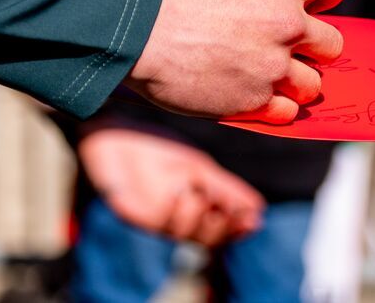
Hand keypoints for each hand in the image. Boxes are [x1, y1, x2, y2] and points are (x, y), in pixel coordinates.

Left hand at [78, 122, 263, 247]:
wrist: (116, 134)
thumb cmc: (156, 147)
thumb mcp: (198, 167)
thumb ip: (226, 190)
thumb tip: (257, 210)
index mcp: (196, 205)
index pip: (223, 228)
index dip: (238, 229)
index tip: (253, 220)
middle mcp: (178, 216)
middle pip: (208, 240)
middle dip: (223, 229)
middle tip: (228, 212)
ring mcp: (157, 217)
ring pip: (187, 234)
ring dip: (200, 216)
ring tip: (201, 194)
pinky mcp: (136, 215)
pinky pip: (163, 223)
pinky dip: (178, 209)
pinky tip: (181, 192)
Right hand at [125, 0, 355, 121]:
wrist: (137, 28)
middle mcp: (287, 26)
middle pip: (334, 43)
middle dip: (314, 46)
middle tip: (287, 45)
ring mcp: (273, 67)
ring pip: (313, 84)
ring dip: (295, 81)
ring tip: (263, 73)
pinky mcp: (254, 101)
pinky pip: (286, 112)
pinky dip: (274, 107)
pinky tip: (251, 94)